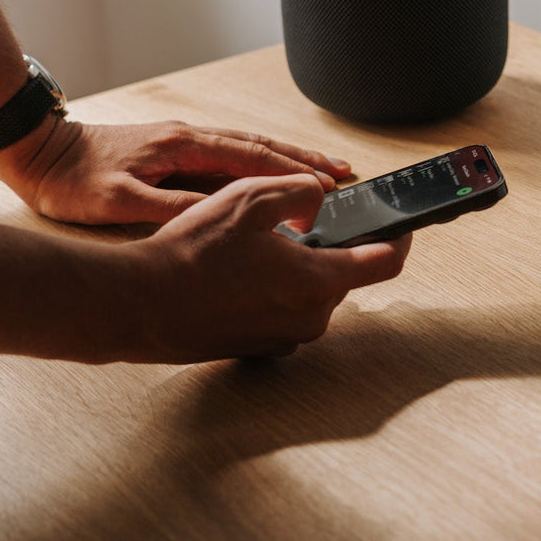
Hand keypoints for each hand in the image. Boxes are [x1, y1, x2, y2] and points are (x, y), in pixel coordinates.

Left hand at [0, 116, 352, 224]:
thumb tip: (216, 217)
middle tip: (345, 174)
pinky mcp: (174, 150)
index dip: (294, 173)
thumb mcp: (118, 202)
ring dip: (288, 159)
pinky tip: (271, 175)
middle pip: (261, 147)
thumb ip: (168, 208)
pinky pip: (231, 154)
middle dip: (305, 160)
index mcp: (183, 147)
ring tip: (323, 172)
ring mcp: (183, 141)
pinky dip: (261, 163)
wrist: (38, 153)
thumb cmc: (72, 180)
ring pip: (249, 148)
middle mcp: (190, 138)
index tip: (328, 186)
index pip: (252, 159)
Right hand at [125, 174, 411, 361]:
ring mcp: (284, 339)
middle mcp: (309, 319)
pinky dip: (271, 291)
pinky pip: (282, 312)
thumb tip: (318, 203)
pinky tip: (235, 275)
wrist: (138, 305)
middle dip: (327, 247)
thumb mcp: (250, 198)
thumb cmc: (191, 254)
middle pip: (342, 276)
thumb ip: (299, 191)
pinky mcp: (259, 349)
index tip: (402, 224)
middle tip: (292, 225)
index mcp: (318, 283)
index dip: (400, 237)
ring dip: (295, 268)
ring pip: (310, 293)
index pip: (386, 262)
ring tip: (251, 250)